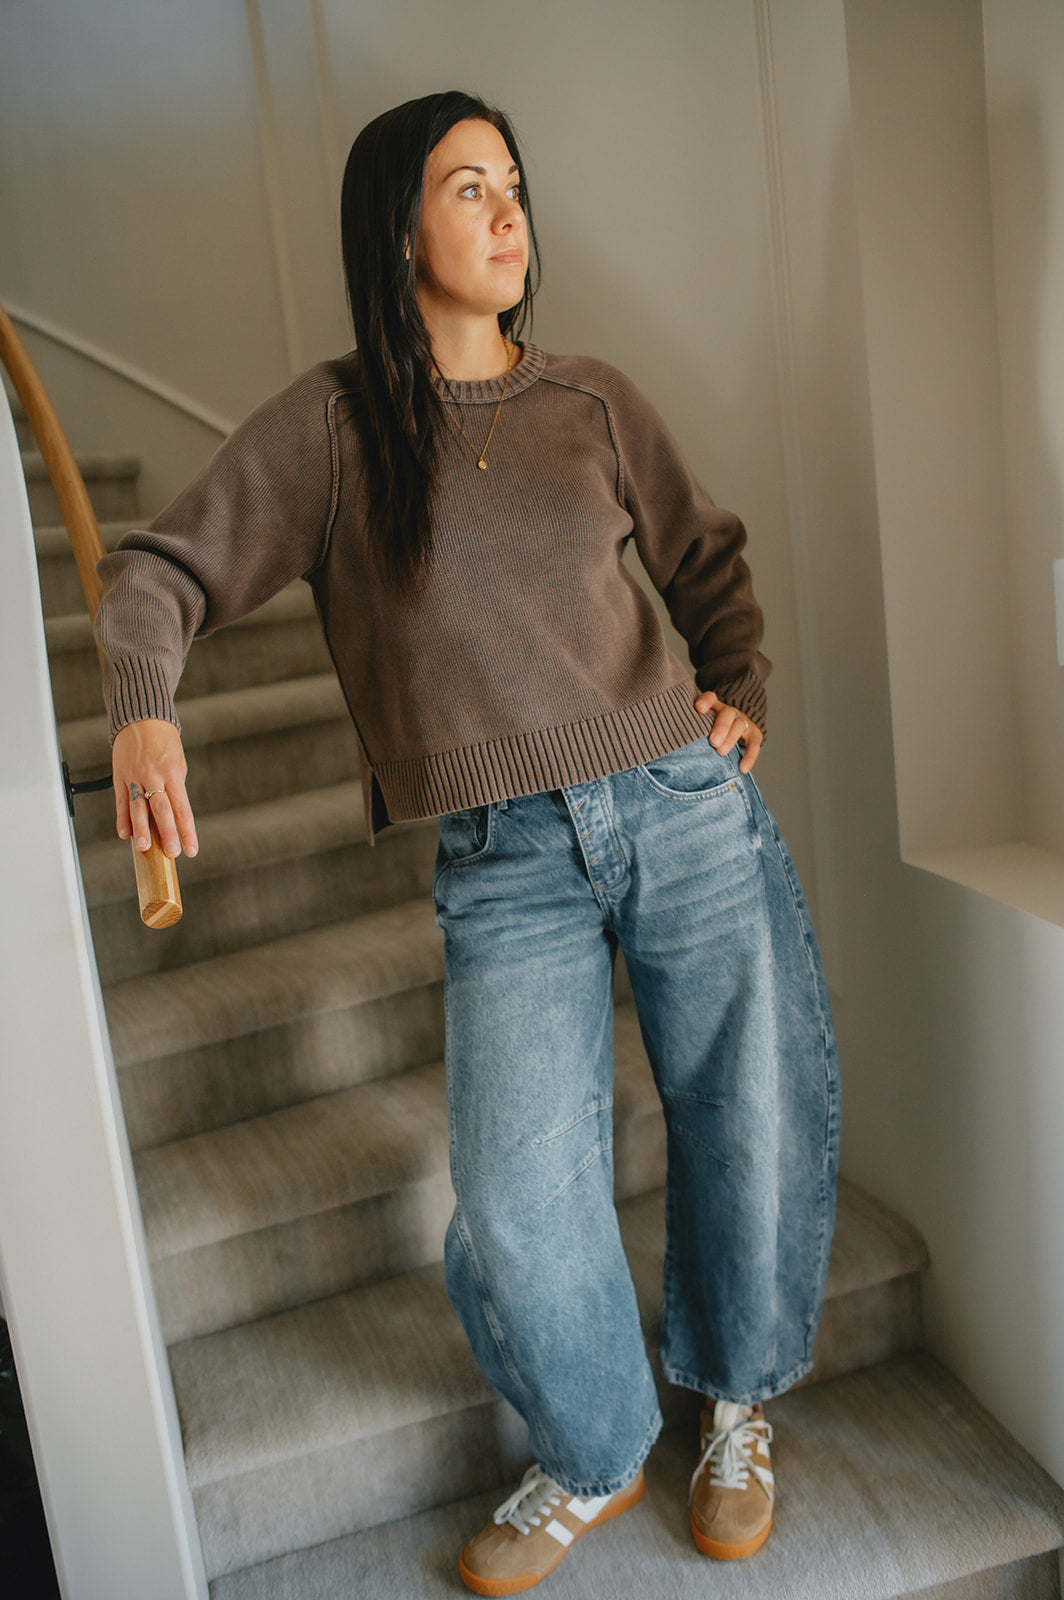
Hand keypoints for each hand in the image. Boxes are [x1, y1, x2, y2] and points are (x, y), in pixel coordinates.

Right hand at [111, 719, 197, 858]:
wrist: (141, 718)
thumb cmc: (164, 742)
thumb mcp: (178, 764)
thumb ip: (175, 790)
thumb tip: (172, 818)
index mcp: (174, 774)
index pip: (182, 808)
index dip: (187, 831)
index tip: (191, 850)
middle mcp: (154, 775)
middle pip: (161, 809)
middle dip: (167, 833)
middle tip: (172, 853)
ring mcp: (135, 776)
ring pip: (138, 807)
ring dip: (141, 829)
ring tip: (144, 848)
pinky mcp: (120, 776)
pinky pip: (121, 800)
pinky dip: (122, 818)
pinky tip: (124, 834)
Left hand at [694, 690, 762, 773]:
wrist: (734, 726)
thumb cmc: (709, 730)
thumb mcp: (699, 725)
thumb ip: (689, 729)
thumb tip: (672, 743)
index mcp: (714, 707)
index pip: (710, 697)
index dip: (706, 701)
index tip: (699, 708)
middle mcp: (729, 712)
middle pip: (727, 713)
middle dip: (721, 727)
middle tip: (713, 741)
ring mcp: (742, 721)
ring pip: (739, 725)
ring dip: (731, 739)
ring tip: (721, 752)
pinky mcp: (754, 734)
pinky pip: (754, 743)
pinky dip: (750, 756)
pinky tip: (743, 768)